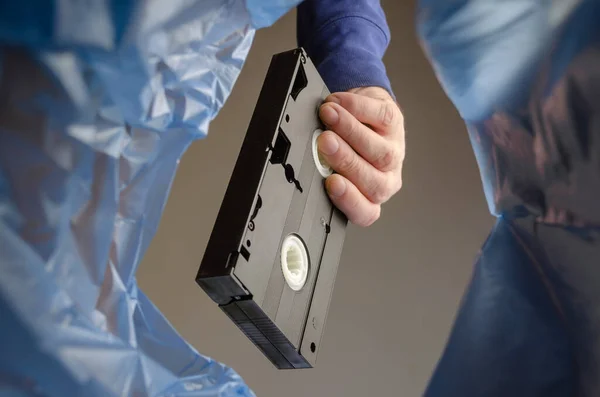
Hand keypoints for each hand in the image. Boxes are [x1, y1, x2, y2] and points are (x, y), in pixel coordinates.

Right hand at [317, 86, 404, 226]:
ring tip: (329, 116)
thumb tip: (309, 156)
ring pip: (378, 150)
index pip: (363, 212)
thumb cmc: (342, 145)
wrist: (361, 115)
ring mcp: (393, 153)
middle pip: (372, 179)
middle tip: (326, 142)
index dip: (349, 200)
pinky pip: (381, 117)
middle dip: (346, 159)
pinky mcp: (394, 123)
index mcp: (366, 198)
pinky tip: (339, 103)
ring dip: (351, 130)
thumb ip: (321, 168)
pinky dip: (356, 107)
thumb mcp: (328, 165)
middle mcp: (383, 180)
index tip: (332, 183)